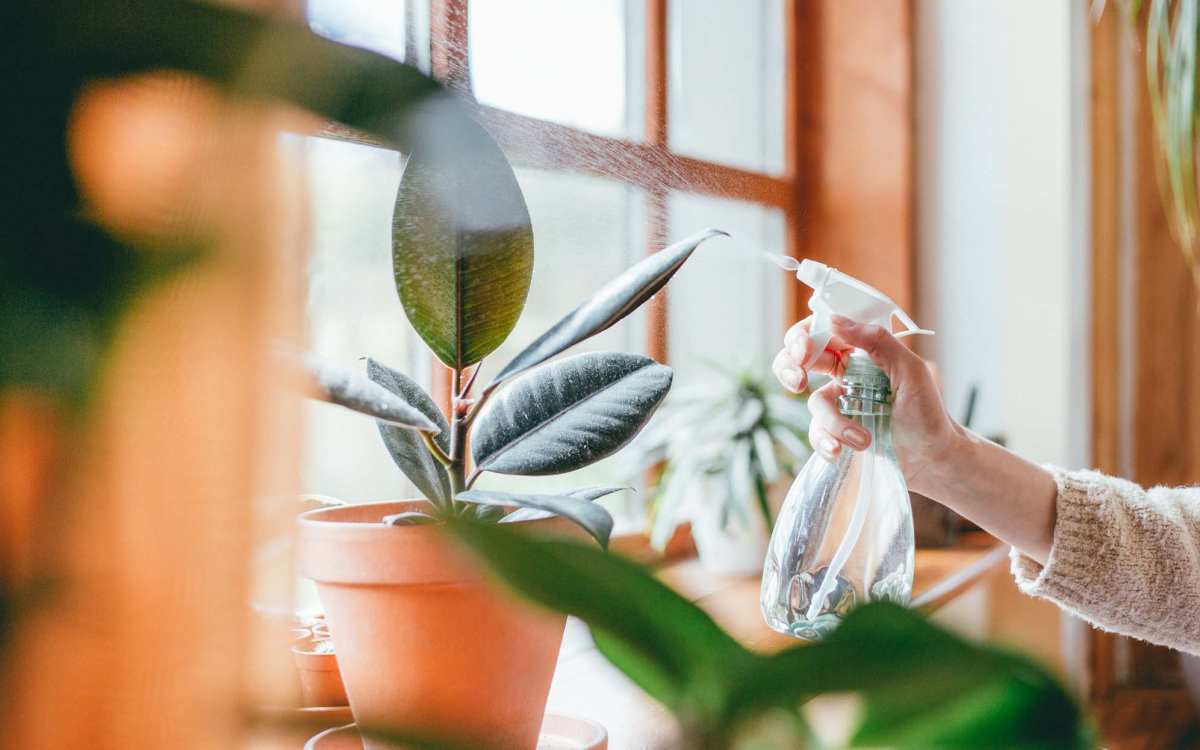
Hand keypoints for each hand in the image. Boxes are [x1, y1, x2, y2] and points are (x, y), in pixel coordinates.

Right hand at [771, 314, 960, 492]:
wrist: (933, 458)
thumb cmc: (928, 411)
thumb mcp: (910, 369)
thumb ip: (877, 341)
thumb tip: (835, 321)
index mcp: (860, 352)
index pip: (822, 332)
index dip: (803, 337)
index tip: (804, 351)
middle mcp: (844, 375)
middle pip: (798, 360)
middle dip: (789, 368)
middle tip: (798, 382)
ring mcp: (839, 404)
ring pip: (814, 404)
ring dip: (833, 422)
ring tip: (862, 438)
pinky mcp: (837, 432)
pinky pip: (817, 433)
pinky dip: (826, 442)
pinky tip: (841, 451)